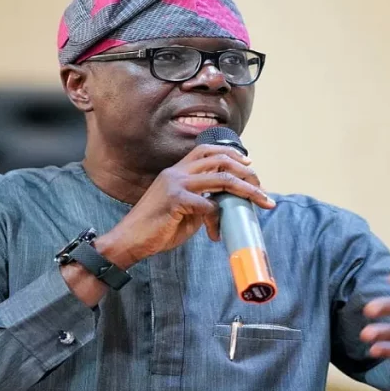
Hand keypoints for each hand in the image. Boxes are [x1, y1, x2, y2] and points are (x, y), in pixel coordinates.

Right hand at [97, 144, 274, 268]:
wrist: (128, 240)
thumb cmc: (155, 228)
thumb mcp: (182, 210)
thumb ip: (201, 201)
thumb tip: (224, 204)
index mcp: (177, 171)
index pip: (207, 150)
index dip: (231, 154)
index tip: (249, 166)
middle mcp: (177, 172)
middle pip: (220, 159)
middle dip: (246, 172)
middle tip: (261, 187)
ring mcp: (176, 184)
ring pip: (222, 178)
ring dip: (246, 190)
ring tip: (261, 201)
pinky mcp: (176, 200)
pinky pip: (208, 206)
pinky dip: (217, 221)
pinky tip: (215, 234)